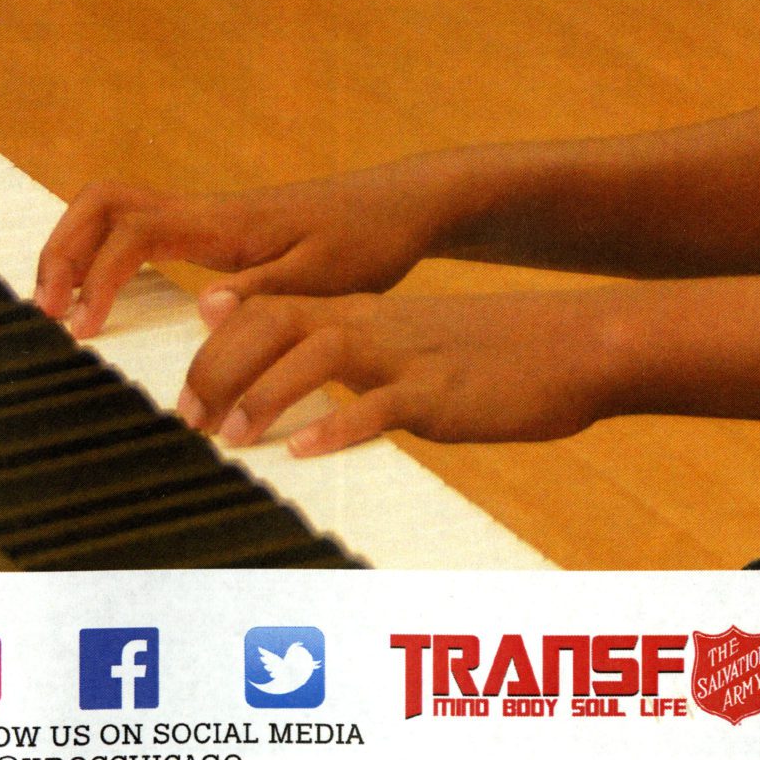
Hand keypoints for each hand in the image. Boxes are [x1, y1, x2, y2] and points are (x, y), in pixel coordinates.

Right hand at [35, 161, 453, 337]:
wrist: (401, 206)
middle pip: (105, 201)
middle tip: (45, 311)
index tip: (83, 329)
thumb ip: (264, 294)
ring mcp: (210, 216)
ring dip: (78, 247)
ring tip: (60, 308)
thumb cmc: (369, 240)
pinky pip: (143, 228)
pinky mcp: (219, 230)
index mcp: (225, 222)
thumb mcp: (324, 278)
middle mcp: (207, 211)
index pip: (132, 230)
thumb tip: (204, 309)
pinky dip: (107, 254)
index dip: (95, 275)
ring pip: (118, 208)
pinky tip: (104, 299)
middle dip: (62, 247)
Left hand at [176, 286, 621, 456]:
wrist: (574, 345)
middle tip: (190, 418)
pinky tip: (306, 451)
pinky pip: (383, 406)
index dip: (221, 342)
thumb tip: (307, 396)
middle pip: (280, 323)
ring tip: (233, 436)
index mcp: (366, 318)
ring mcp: (409, 358)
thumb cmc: (490, 359)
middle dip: (223, 367)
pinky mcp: (443, 395)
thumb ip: (361, 363)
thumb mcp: (415, 352)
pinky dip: (339, 425)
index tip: (184, 388)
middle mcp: (377, 328)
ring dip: (268, 393)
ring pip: (322, 354)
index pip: (275, 308)